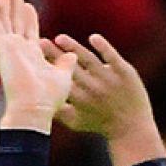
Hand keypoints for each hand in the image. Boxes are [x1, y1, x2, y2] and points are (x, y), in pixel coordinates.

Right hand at [0, 0, 74, 132]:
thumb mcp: (62, 77)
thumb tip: (71, 55)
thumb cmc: (48, 99)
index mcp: (32, 56)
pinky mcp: (2, 46)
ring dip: (1, 1)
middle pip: (15, 21)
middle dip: (13, 4)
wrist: (33, 108)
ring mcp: (8, 47)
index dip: (28, 17)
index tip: (27, 4)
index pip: (29, 31)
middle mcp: (18, 50)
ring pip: (3, 18)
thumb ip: (64, 64)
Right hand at [44, 33, 163, 165]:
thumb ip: (56, 110)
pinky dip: (102, 46)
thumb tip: (36, 98)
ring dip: (72, 46)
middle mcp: (92, 88)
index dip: (46, 67)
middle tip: (40, 42)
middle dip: (53, 54)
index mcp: (79, 99)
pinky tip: (92, 37)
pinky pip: (111, 56)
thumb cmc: (99, 124)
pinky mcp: (124, 72)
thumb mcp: (75, 122)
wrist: (131, 128)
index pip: (59, 79)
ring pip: (87, 58)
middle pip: (69, 67)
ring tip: (60, 38)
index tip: (33, 57)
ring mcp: (108, 79)